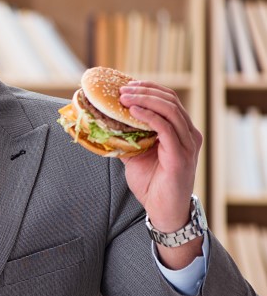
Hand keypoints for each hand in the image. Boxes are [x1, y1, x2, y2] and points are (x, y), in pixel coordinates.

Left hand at [118, 81, 203, 266]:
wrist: (164, 211)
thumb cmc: (152, 184)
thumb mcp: (135, 155)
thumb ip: (128, 138)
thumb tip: (105, 124)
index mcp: (181, 131)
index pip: (168, 99)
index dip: (148, 88)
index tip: (127, 84)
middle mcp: (189, 134)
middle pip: (170, 100)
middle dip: (144, 90)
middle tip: (122, 89)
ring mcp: (187, 144)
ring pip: (170, 110)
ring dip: (145, 100)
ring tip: (124, 97)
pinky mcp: (181, 155)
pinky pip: (166, 128)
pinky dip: (149, 116)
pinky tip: (133, 111)